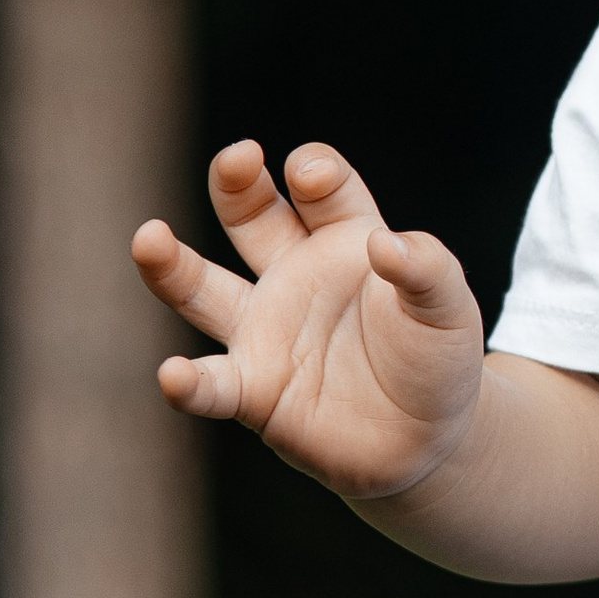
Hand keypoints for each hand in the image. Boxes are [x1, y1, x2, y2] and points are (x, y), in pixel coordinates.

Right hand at [133, 143, 485, 501]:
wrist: (430, 439)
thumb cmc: (436, 361)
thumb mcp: (450, 310)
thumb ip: (428, 271)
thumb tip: (387, 244)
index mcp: (345, 240)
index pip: (321, 188)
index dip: (314, 173)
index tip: (311, 174)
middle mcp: (295, 276)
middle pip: (252, 216)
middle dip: (238, 183)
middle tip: (238, 158)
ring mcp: (266, 332)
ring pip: (202, 289)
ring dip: (170, 266)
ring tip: (148, 238)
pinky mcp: (255, 391)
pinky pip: (213, 384)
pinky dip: (190, 383)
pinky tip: (173, 375)